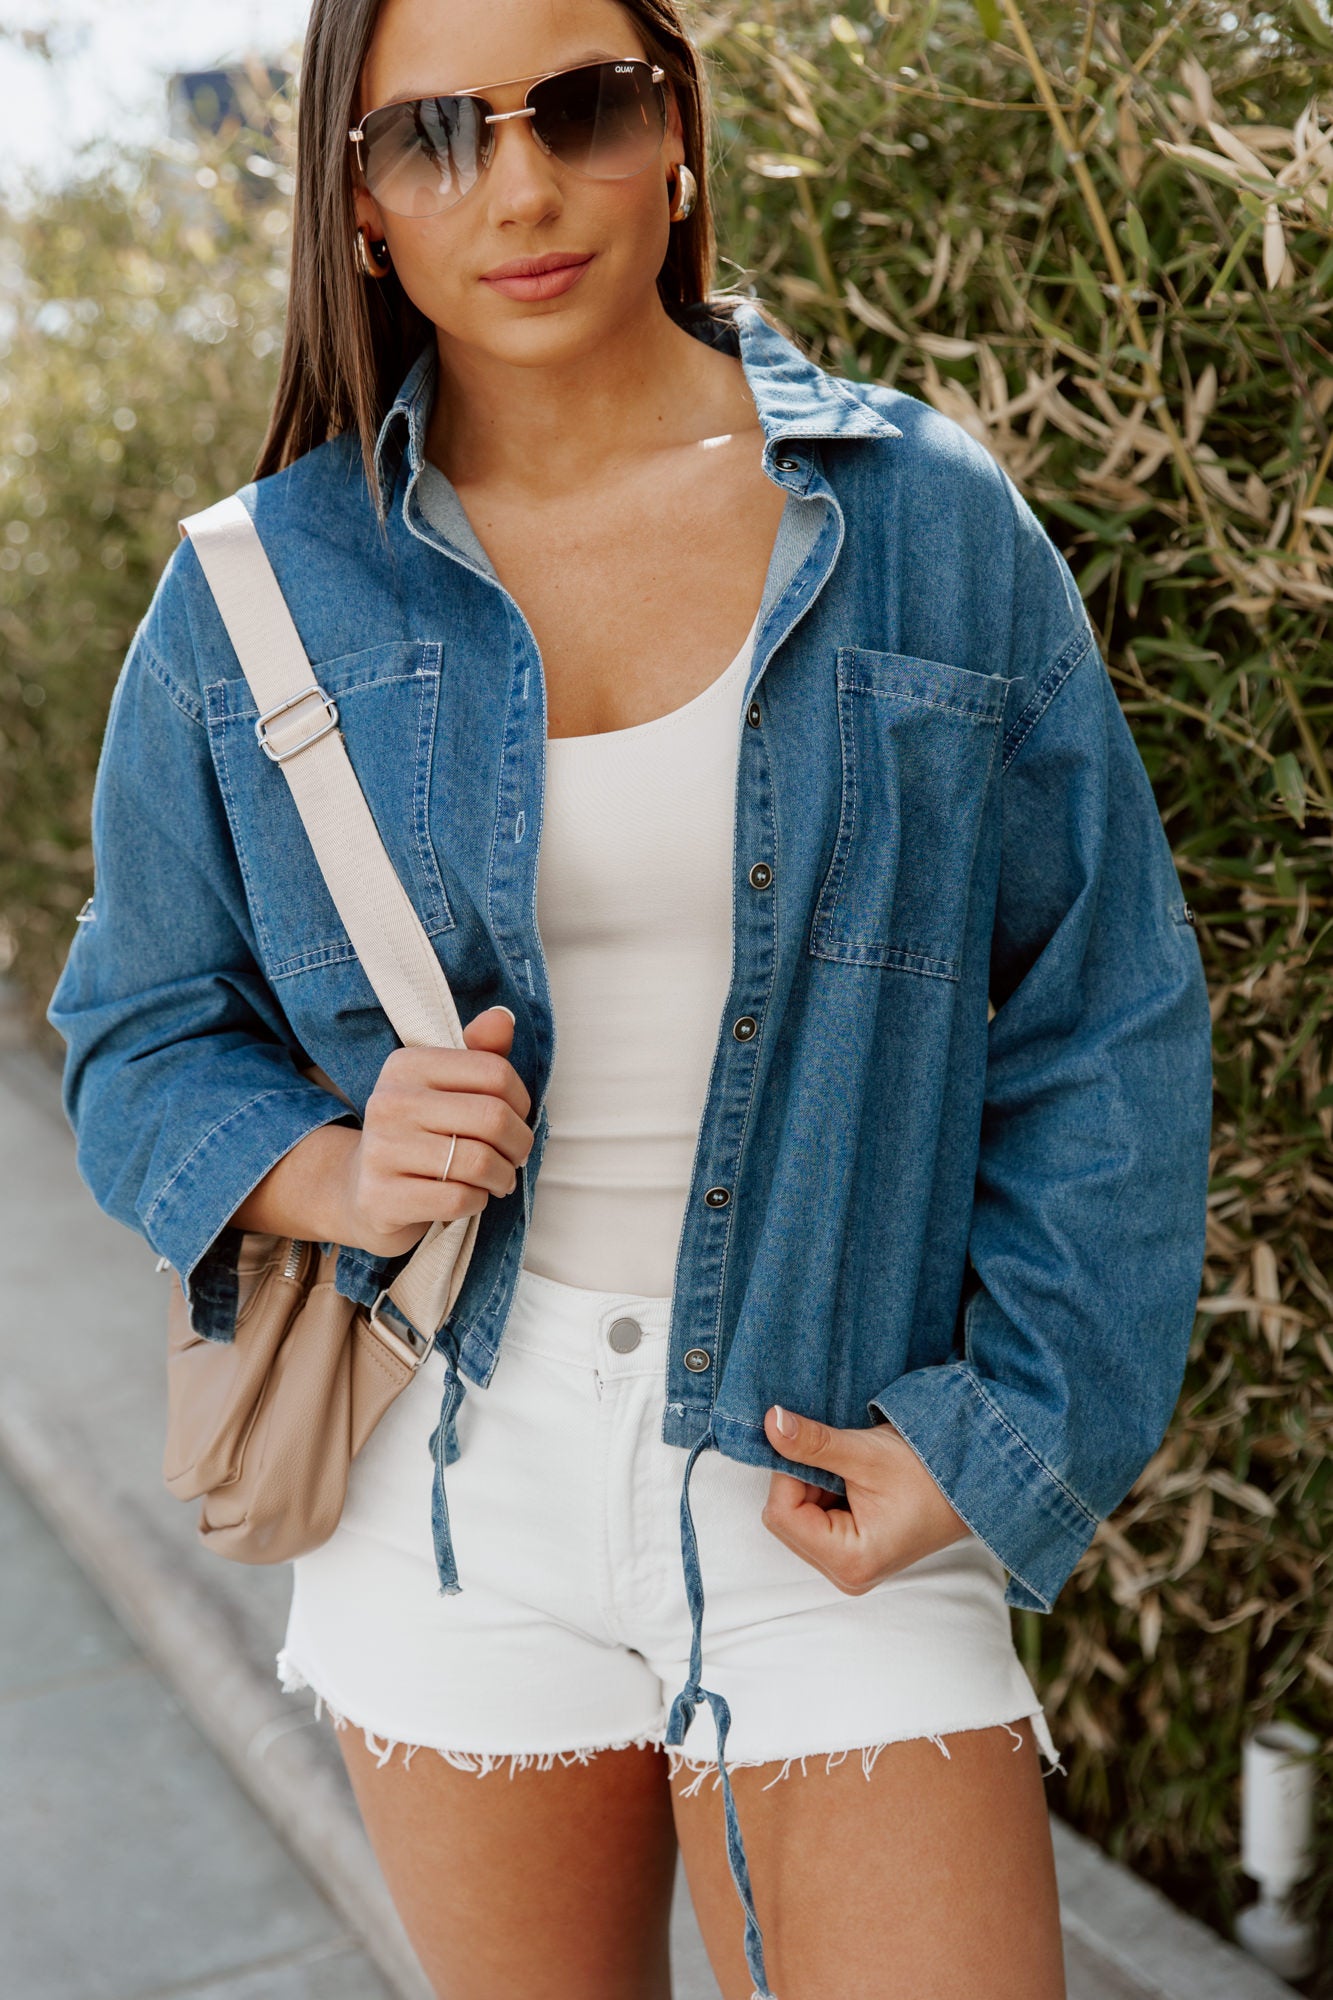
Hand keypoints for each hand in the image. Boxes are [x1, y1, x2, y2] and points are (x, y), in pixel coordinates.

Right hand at [335, 1006, 533, 1257]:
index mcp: (407, 1065)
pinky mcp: (381, 1197)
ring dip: (502, 1177)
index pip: (495, 1072)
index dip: (521, 1100)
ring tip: (498, 1179)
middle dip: (518, 1144)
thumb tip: (503, 1018)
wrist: (361, 1189)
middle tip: (515, 1156)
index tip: (516, 1118)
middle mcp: (389, 1101)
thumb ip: (480, 1053)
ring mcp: (381, 1150)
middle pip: (493, 1117)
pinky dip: (477, 1201)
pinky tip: (470, 1197)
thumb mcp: (446, 1087)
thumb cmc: (419, 1133)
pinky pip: (458, 1198)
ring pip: (479, 1162)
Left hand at [760, 1405, 973, 1593]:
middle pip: (785, 1519)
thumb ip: (813, 1442)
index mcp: (849, 1562)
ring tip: (855, 1474)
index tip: (818, 1449)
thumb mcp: (866, 1454)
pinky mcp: (852, 1555)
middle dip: (802, 1481)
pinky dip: (824, 1494)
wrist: (972, 1484)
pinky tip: (855, 1485)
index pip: (781, 1514)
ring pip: (796, 1517)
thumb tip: (770, 1422)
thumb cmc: (928, 1473)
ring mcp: (848, 1568)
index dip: (790, 1473)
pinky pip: (813, 1521)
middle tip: (842, 1463)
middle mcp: (845, 1575)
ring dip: (814, 1486)